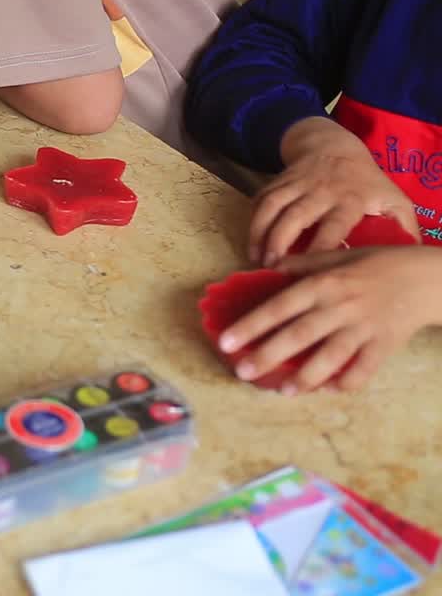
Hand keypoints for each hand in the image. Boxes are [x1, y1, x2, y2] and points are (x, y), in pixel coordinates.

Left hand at [219, 246, 440, 392]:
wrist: (426, 277)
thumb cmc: (376, 264)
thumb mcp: (337, 256)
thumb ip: (302, 265)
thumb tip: (268, 268)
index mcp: (323, 284)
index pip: (279, 306)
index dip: (251, 325)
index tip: (226, 342)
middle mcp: (340, 306)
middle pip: (299, 335)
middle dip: (267, 355)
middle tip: (242, 372)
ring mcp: (363, 327)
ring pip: (330, 356)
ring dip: (305, 376)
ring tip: (282, 391)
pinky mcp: (384, 345)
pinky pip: (363, 369)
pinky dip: (346, 381)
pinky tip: (328, 390)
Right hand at [252, 117, 418, 265]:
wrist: (334, 146)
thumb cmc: (366, 182)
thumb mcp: (393, 199)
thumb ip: (403, 227)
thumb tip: (411, 255)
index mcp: (350, 199)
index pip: (333, 225)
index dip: (320, 246)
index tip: (311, 269)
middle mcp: (320, 190)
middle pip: (295, 216)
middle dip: (279, 242)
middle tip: (270, 267)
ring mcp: (295, 184)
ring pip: (271, 207)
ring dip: (259, 233)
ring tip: (255, 258)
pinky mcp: (277, 181)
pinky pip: (260, 200)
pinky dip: (252, 221)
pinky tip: (252, 241)